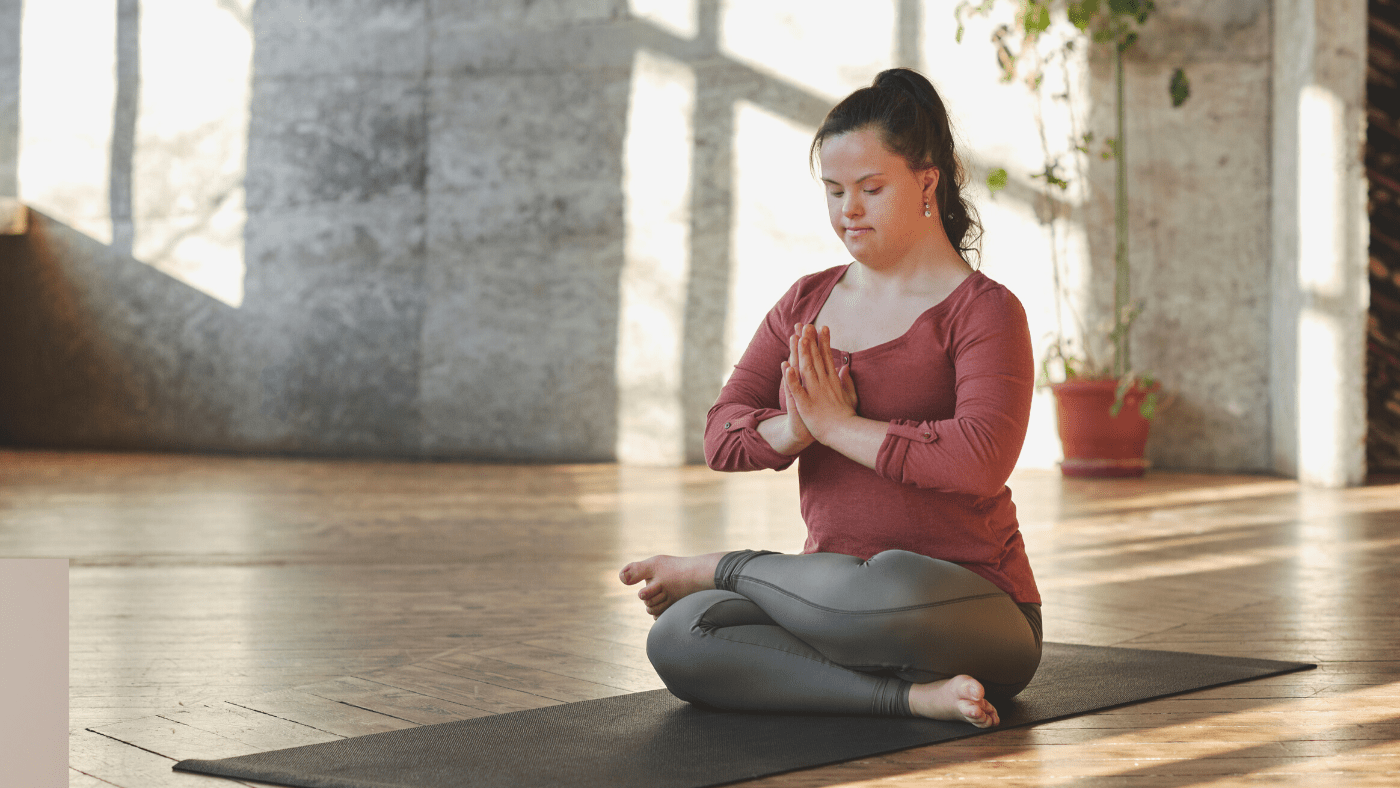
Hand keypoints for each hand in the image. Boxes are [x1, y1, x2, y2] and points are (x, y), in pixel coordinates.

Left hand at [783, 324, 858, 442]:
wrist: (844, 433)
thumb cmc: (846, 416)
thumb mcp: (850, 395)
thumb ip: (847, 381)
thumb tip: (845, 367)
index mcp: (832, 381)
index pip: (827, 357)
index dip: (823, 341)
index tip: (821, 327)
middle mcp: (824, 383)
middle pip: (816, 359)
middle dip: (811, 341)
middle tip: (807, 325)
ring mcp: (815, 393)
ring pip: (807, 370)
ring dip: (802, 354)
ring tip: (798, 338)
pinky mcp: (806, 405)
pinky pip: (797, 390)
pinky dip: (791, 379)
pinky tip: (786, 368)